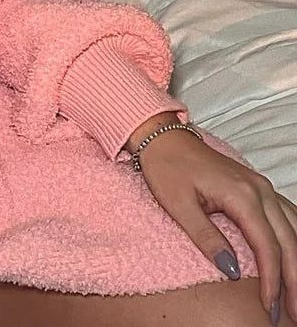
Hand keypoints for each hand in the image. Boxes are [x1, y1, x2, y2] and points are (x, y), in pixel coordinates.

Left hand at [136, 126, 296, 323]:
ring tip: (296, 293)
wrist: (162, 137)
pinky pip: (289, 215)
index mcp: (242, 195)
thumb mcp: (178, 205)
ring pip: (295, 229)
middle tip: (292, 313)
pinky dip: (295, 240)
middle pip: (289, 241)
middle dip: (293, 280)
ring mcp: (262, 186)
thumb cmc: (166, 167)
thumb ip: (207, 238)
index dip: (272, 280)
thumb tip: (232, 271)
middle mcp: (259, 189)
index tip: (269, 307)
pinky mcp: (259, 187)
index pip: (267, 246)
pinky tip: (294, 258)